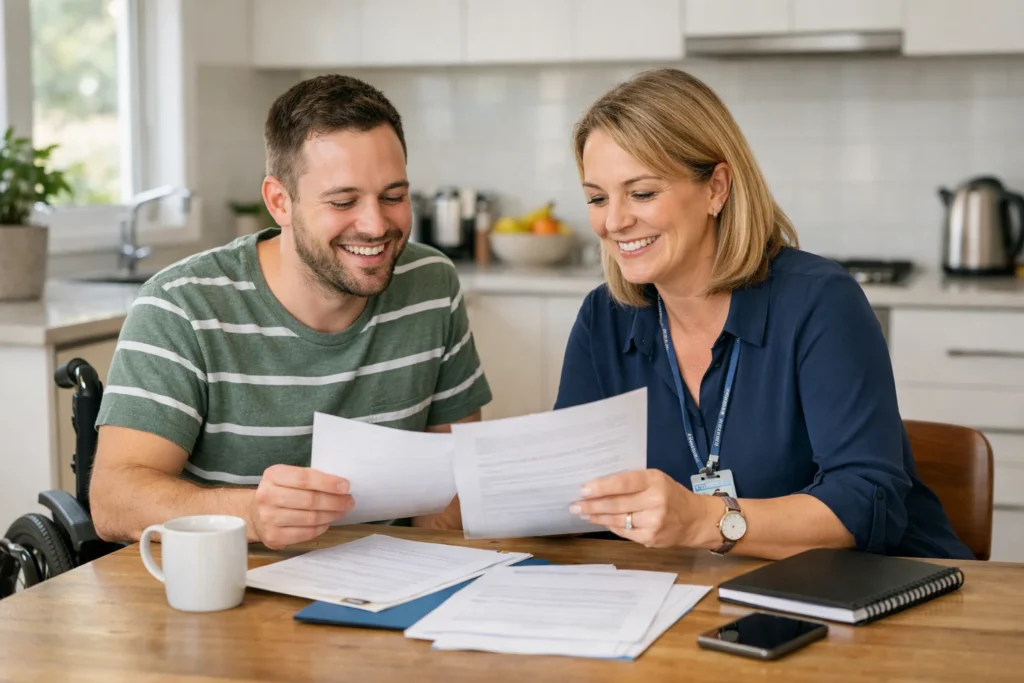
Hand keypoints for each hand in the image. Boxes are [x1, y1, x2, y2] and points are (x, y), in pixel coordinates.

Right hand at [251, 465, 353, 548]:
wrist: (254, 513)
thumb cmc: (280, 491)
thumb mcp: (288, 477)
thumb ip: (310, 478)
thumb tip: (340, 485)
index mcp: (273, 475)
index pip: (304, 478)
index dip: (327, 483)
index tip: (345, 486)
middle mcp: (267, 496)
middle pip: (309, 500)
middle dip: (334, 501)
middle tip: (348, 501)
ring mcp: (268, 518)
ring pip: (310, 518)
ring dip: (331, 515)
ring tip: (341, 511)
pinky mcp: (273, 536)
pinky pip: (306, 533)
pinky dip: (321, 527)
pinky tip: (327, 522)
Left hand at [570, 469, 715, 547]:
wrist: (696, 520)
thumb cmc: (671, 494)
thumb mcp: (656, 480)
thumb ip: (632, 482)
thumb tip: (599, 486)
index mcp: (655, 480)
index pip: (623, 482)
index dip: (601, 487)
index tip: (583, 489)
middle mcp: (655, 501)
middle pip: (616, 504)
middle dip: (592, 505)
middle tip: (574, 505)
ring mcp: (653, 522)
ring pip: (617, 519)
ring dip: (596, 517)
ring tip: (582, 513)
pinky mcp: (650, 538)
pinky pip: (623, 532)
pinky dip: (610, 526)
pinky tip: (600, 521)